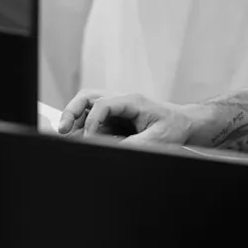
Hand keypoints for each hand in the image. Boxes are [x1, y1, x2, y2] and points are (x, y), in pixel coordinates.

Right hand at [57, 91, 198, 145]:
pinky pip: (92, 119)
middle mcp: (121, 101)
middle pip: (88, 98)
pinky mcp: (114, 119)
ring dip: (74, 118)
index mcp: (132, 101)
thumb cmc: (174, 127)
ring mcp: (116, 109)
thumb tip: (110, 150)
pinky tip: (78, 138)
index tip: (88, 138)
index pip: (103, 104)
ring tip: (65, 134)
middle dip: (72, 111)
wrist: (184, 124)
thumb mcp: (157, 139)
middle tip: (62, 129)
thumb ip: (134, 145)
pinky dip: (82, 127)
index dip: (92, 121)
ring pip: (86, 107)